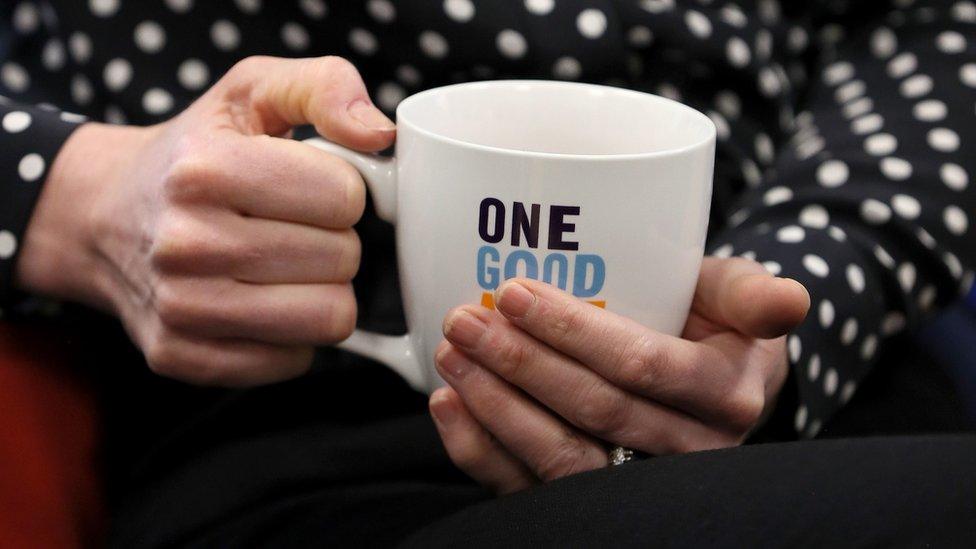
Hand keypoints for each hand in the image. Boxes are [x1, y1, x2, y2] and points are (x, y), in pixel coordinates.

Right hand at [16, 56, 394, 385]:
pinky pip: (294, 360)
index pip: (344, 198)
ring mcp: (179, 308)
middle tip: (294, 228)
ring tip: (286, 265)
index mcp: (204, 170)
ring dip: (323, 291)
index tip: (310, 187)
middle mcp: (183, 243)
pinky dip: (293, 334)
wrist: (104, 215)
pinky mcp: (180, 357)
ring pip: (328, 318)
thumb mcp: (251, 92)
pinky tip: (261, 301)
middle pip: (342, 260)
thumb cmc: (195, 152)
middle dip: (334, 241)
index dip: (342, 191)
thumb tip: (380, 135)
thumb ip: (324, 87)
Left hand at [429, 257, 808, 492]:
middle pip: (593, 413)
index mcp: (723, 396)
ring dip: (496, 409)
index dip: (575, 333)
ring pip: (561, 459)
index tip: (515, 293)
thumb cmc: (715, 325)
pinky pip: (531, 488)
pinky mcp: (591, 499)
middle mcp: (685, 452)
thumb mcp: (738, 298)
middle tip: (466, 321)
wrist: (708, 380)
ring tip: (452, 357)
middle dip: (522, 366)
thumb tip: (789, 301)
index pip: (640, 367)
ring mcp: (635, 481)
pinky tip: (451, 405)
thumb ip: (752, 296)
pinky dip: (482, 452)